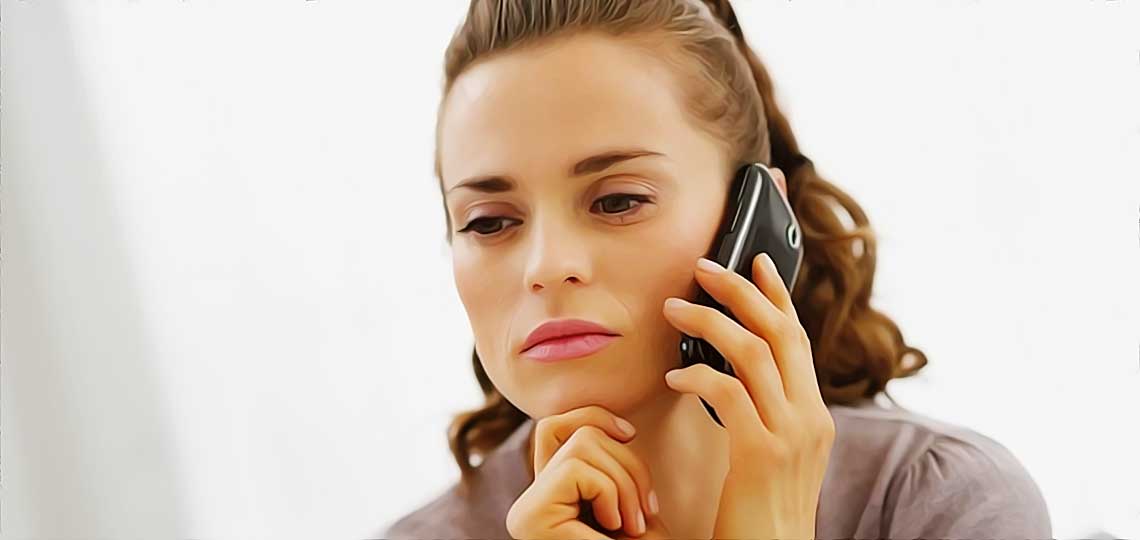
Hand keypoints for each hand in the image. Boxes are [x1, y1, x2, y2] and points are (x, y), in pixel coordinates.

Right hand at [505, 406, 672, 539]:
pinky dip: (610, 493)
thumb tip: (615, 424)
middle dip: (627, 462)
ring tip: (631, 524)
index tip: (630, 434)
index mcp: (549, 493)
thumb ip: (607, 461)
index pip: (554, 425)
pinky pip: (577, 470)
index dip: (594, 416)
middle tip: (644, 511)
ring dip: (624, 482)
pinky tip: (614, 528)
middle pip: (577, 432)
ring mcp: (527, 509)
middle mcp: (529, 500)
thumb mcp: (626, 495)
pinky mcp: (532, 517)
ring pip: (581, 445)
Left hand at [661, 167, 834, 539]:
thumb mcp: (772, 455)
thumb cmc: (760, 514)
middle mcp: (811, 417)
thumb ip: (763, 413)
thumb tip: (727, 373)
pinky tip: (674, 377)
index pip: (798, 339)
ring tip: (675, 308)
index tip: (755, 261)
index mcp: (814, 415)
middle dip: (741, 291)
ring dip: (710, 322)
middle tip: (704, 266)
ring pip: (755, 352)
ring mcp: (791, 434)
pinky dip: (698, 376)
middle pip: (781, 332)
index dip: (777, 295)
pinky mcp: (762, 454)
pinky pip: (729, 393)